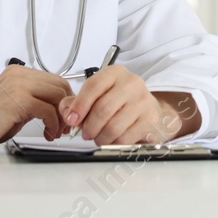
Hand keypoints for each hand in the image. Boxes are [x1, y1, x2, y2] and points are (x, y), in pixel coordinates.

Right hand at [0, 64, 72, 152]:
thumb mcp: (16, 105)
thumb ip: (35, 101)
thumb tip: (58, 108)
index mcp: (19, 73)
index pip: (55, 80)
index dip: (65, 99)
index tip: (66, 115)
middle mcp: (20, 75)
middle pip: (60, 85)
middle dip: (67, 107)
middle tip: (65, 125)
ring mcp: (19, 85)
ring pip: (57, 96)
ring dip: (62, 117)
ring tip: (56, 131)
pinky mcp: (18, 100)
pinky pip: (48, 110)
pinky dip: (53, 124)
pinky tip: (48, 133)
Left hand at [57, 66, 201, 144]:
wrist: (148, 111)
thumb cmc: (119, 103)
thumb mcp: (97, 96)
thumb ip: (76, 102)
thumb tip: (66, 111)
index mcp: (115, 73)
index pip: (93, 86)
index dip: (79, 105)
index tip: (72, 120)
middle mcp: (132, 83)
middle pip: (103, 109)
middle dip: (89, 126)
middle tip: (85, 133)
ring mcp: (144, 100)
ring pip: (113, 126)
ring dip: (100, 138)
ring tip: (99, 137)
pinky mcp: (150, 119)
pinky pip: (125, 138)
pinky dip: (114, 143)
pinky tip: (113, 140)